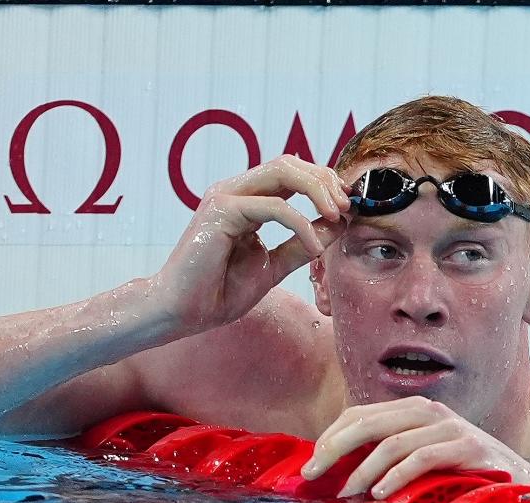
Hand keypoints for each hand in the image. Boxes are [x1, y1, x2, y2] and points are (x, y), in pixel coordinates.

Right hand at [151, 155, 349, 333]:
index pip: (292, 172)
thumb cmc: (219, 292)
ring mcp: (225, 197)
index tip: (348, 207)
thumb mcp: (274, 266)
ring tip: (338, 216)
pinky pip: (273, 206)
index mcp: (246, 199)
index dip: (324, 183)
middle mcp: (234, 191)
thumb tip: (338, 223)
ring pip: (283, 171)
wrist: (181, 313)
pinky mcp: (221, 212)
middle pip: (290, 162)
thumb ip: (302, 244)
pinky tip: (314, 248)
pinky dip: (301, 224)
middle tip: (347, 207)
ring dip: (318, 190)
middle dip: (326, 180)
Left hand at [301, 397, 529, 497]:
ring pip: (391, 443)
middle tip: (311, 473)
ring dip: (362, 470)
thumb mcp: (424, 461)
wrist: (525, 485)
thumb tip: (338, 475)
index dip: (331, 436)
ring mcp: (451, 427)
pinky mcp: (469, 447)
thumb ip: (389, 458)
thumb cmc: (465, 477)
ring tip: (346, 493)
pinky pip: (421, 458)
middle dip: (333, 448)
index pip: (360, 414)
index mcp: (414, 411)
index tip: (311, 462)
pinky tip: (380, 495)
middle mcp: (430, 412)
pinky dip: (396, 476)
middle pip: (368, 422)